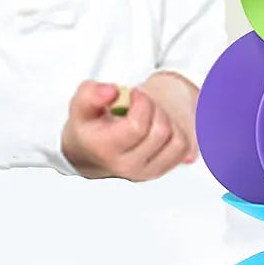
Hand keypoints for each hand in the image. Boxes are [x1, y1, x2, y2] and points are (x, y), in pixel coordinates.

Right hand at [61, 76, 196, 180]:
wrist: (88, 153)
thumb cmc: (87, 126)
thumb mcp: (80, 105)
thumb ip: (91, 94)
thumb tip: (112, 92)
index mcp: (105, 150)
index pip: (138, 126)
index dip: (141, 102)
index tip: (133, 94)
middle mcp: (126, 167)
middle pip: (160, 131)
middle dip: (154, 108)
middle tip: (140, 103)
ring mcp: (145, 172)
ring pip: (177, 141)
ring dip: (167, 120)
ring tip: (148, 116)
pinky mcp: (159, 171)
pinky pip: (183, 149)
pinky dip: (177, 132)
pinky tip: (156, 126)